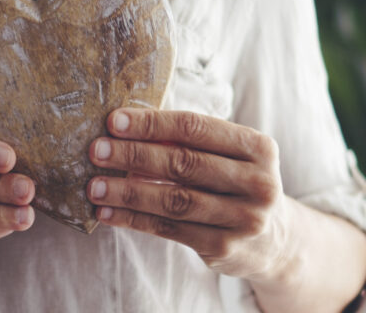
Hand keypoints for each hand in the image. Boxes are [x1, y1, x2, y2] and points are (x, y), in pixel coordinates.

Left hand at [87, 108, 289, 280]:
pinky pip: (168, 229)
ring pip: (173, 200)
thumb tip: (125, 130)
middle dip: (133, 155)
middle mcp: (257, 182)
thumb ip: (187, 142)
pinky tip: (107, 213)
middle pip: (183, 163)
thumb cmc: (236, 184)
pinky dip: (133, 220)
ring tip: (94, 186)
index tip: (114, 121)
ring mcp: (244, 218)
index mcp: (257, 147)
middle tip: (97, 151)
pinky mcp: (224, 247)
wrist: (276, 240)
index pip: (195, 127)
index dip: (151, 123)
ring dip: (127, 192)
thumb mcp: (227, 156)